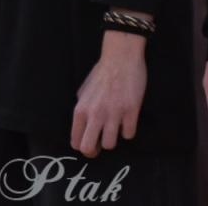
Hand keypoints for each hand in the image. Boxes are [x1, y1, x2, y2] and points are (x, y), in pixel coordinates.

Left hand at [71, 31, 147, 156]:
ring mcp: (114, 113)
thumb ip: (83, 109)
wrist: (122, 57)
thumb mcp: (84, 91)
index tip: (91, 144)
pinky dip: (129, 130)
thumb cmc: (102, 72)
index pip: (76, 142)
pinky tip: (128, 121)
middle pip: (89, 148)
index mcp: (81, 111)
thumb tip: (84, 124)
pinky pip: (129, 134)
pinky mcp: (131, 110)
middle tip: (102, 144)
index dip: (84, 147)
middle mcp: (95, 115)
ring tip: (116, 129)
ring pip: (110, 144)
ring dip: (114, 139)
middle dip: (95, 151)